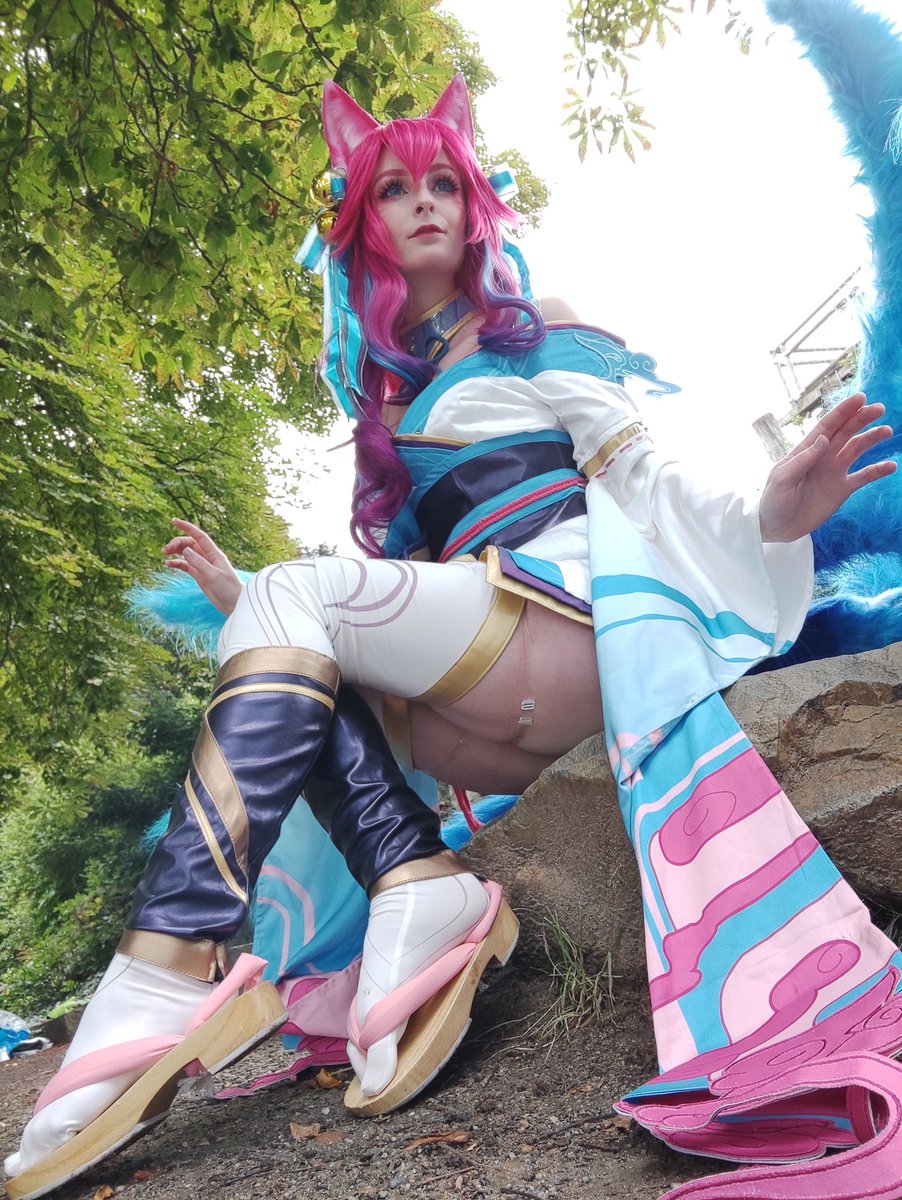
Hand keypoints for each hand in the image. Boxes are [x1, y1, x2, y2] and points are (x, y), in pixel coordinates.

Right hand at [163, 518, 242, 614]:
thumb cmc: (229, 589)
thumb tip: (185, 550)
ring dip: (175, 552)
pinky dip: (177, 563)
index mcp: (214, 554)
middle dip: (177, 543)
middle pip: (190, 544)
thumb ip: (199, 562)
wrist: (234, 605)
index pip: (199, 536)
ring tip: (164, 554)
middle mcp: (208, 558)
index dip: (187, 527)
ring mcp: (203, 566)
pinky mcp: (200, 575)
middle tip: (165, 550)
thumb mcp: (213, 575)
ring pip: (187, 554)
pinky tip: (168, 564)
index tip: (174, 521)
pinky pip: (186, 566)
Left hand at [758, 393, 895, 542]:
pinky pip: (863, 477)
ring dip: (871, 439)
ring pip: (857, 449)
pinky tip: (891, 466)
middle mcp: (823, 457)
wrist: (777, 527)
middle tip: (879, 408)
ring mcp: (834, 472)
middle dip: (861, 418)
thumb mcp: (782, 480)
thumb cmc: (773, 502)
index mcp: (806, 450)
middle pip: (845, 432)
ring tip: (887, 431)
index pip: (827, 426)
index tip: (860, 398)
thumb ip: (802, 460)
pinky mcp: (842, 489)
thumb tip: (824, 439)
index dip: (843, 411)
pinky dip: (877, 471)